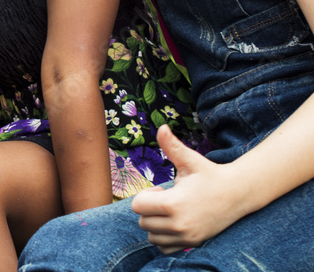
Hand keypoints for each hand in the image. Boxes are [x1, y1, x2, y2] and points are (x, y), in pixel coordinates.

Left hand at [131, 125, 246, 252]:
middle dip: (149, 210)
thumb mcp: (190, 160)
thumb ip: (172, 146)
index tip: (160, 191)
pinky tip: (174, 224)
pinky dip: (163, 238)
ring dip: (155, 224)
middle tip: (167, 200)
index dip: (145, 196)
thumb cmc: (210, 175)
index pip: (137, 206)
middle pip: (143, 221)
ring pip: (151, 236)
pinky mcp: (193, 244)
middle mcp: (179, 224)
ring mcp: (187, 236)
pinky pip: (164, 248)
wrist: (238, 194)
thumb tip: (161, 127)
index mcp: (174, 203)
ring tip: (171, 212)